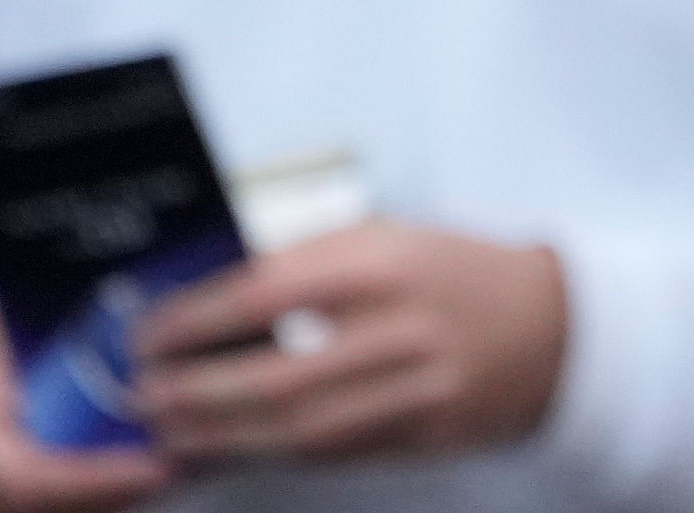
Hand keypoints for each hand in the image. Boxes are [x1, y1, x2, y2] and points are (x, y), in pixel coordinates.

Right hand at [0, 309, 163, 512]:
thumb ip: (56, 372)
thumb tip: (140, 374)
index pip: (28, 481)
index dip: (97, 481)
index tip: (157, 465)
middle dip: (118, 497)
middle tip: (180, 463)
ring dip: (109, 504)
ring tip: (166, 468)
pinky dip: (88, 506)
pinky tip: (128, 483)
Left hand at [132, 219, 569, 468]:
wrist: (551, 325)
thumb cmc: (451, 271)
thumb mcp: (385, 236)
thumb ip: (305, 260)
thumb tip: (208, 296)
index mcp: (380, 259)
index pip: (266, 292)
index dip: (195, 320)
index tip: (147, 333)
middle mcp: (399, 325)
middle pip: (278, 376)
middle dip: (197, 394)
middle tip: (142, 396)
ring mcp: (417, 389)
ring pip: (302, 429)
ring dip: (224, 437)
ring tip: (170, 433)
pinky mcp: (424, 436)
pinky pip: (334, 454)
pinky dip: (272, 456)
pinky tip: (229, 451)